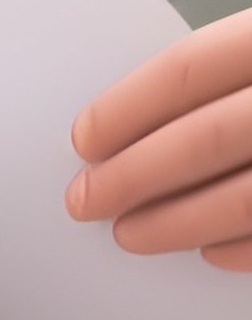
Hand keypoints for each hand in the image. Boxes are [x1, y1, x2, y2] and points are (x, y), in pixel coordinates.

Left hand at [68, 7, 251, 270]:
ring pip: (245, 197)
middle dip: (133, 177)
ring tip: (129, 233)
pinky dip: (241, 246)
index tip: (84, 140)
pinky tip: (208, 249)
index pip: (189, 70)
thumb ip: (217, 76)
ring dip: (177, 222)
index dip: (124, 110)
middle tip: (85, 199)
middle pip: (208, 138)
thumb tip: (127, 125)